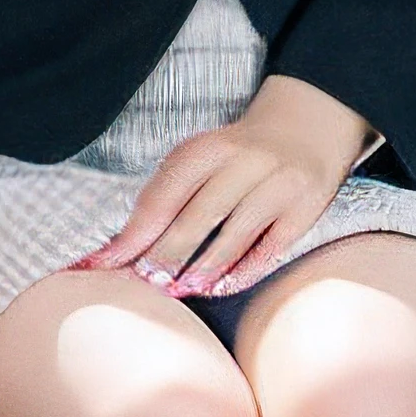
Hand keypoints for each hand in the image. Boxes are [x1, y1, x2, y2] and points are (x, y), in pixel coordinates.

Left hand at [77, 74, 378, 297]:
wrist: (308, 126)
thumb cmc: (238, 153)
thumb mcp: (202, 158)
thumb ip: (170, 194)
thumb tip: (125, 247)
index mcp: (209, 148)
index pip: (166, 194)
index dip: (136, 232)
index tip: (107, 262)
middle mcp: (246, 162)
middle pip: (199, 216)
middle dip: (168, 254)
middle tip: (147, 283)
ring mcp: (279, 184)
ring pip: (236, 235)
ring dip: (205, 268)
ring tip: (180, 290)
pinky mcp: (306, 207)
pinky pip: (271, 248)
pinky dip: (244, 271)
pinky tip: (221, 286)